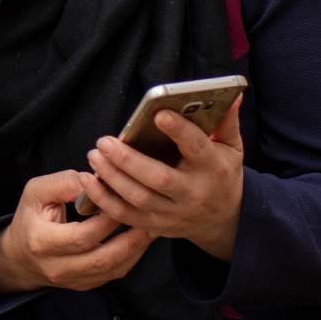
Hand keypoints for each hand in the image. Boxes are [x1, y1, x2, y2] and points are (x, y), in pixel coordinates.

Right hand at [0, 170, 155, 293]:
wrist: (20, 256)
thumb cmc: (31, 218)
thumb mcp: (36, 192)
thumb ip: (64, 183)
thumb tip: (96, 181)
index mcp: (41, 242)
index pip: (82, 235)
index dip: (107, 220)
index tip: (124, 200)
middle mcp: (56, 267)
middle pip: (102, 259)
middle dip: (130, 238)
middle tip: (150, 217)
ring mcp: (72, 280)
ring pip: (112, 270)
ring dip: (136, 249)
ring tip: (153, 228)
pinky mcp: (85, 285)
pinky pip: (114, 274)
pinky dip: (132, 257)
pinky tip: (141, 240)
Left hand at [78, 97, 245, 260]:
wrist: (225, 219)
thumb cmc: (222, 174)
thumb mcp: (231, 148)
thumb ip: (226, 122)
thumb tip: (232, 94)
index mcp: (213, 169)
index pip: (196, 148)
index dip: (179, 131)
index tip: (158, 114)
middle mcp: (194, 193)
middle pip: (158, 178)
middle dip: (127, 159)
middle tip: (104, 141)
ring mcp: (174, 213)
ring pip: (138, 198)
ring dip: (111, 177)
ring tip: (94, 155)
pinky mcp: (156, 225)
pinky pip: (125, 215)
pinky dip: (103, 199)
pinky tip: (88, 180)